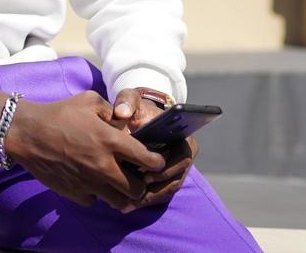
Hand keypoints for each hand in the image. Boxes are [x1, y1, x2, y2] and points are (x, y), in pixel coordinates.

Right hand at [1, 91, 164, 209]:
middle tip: (137, 175)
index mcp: (110, 141)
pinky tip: (93, 181)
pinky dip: (97, 194)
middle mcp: (103, 166)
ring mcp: (88, 183)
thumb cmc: (60, 114)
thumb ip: (113, 111)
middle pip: (136, 189)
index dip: (156, 162)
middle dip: (141, 183)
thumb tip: (125, 122)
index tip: (156, 161)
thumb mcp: (90, 101)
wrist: (28, 133)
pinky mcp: (75, 193)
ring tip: (118, 183)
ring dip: (122, 193)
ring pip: (119, 201)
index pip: (146, 159)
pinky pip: (95, 200)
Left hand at [110, 88, 197, 208]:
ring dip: (149, 198)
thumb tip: (121, 113)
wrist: (139, 118)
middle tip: (135, 193)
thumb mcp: (131, 99)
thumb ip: (126, 101)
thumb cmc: (137, 109)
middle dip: (155, 188)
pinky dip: (145, 200)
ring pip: (167, 190)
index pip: (183, 157)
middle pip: (175, 179)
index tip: (147, 175)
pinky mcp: (166, 180)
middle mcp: (184, 154)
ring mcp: (176, 169)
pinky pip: (159, 194)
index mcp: (183, 135)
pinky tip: (126, 205)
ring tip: (128, 204)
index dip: (166, 169)